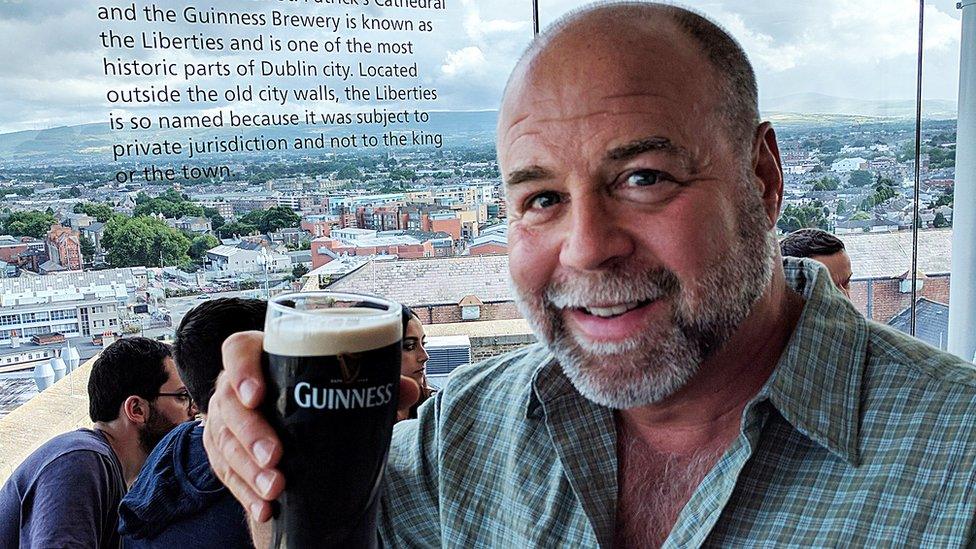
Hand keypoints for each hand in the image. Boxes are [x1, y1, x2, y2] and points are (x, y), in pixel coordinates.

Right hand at [203, 331, 420, 521]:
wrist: (300, 427)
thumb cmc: (318, 397)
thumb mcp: (340, 388)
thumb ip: (374, 385)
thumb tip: (407, 390)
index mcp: (263, 357)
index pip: (238, 350)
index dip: (241, 369)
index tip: (257, 395)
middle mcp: (236, 386)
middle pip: (229, 403)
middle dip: (251, 433)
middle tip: (276, 456)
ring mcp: (226, 420)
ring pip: (224, 442)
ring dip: (248, 469)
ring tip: (276, 489)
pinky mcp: (222, 452)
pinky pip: (226, 473)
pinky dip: (245, 493)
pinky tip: (265, 508)